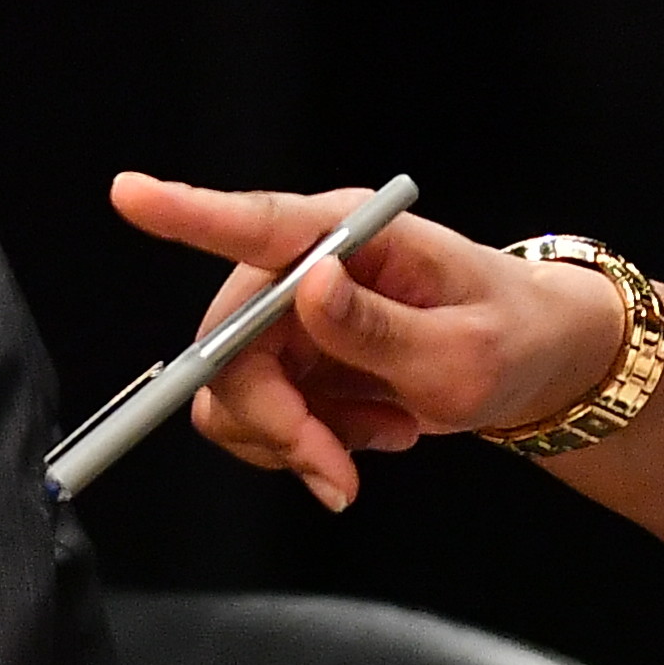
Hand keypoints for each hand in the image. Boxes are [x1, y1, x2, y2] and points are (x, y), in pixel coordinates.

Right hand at [103, 173, 630, 509]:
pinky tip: (373, 434)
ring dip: (298, 438)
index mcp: (351, 235)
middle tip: (339, 471)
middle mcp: (304, 266)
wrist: (534, 367)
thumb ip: (381, 329)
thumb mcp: (466, 351)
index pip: (259, 224)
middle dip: (277, 421)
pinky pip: (258, 419)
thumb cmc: (512, 340)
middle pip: (228, 346)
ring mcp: (291, 315)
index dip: (189, 213)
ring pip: (231, 395)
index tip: (130, 193)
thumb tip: (311, 288)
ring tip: (383, 437)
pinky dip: (310, 446)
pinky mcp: (290, 360)